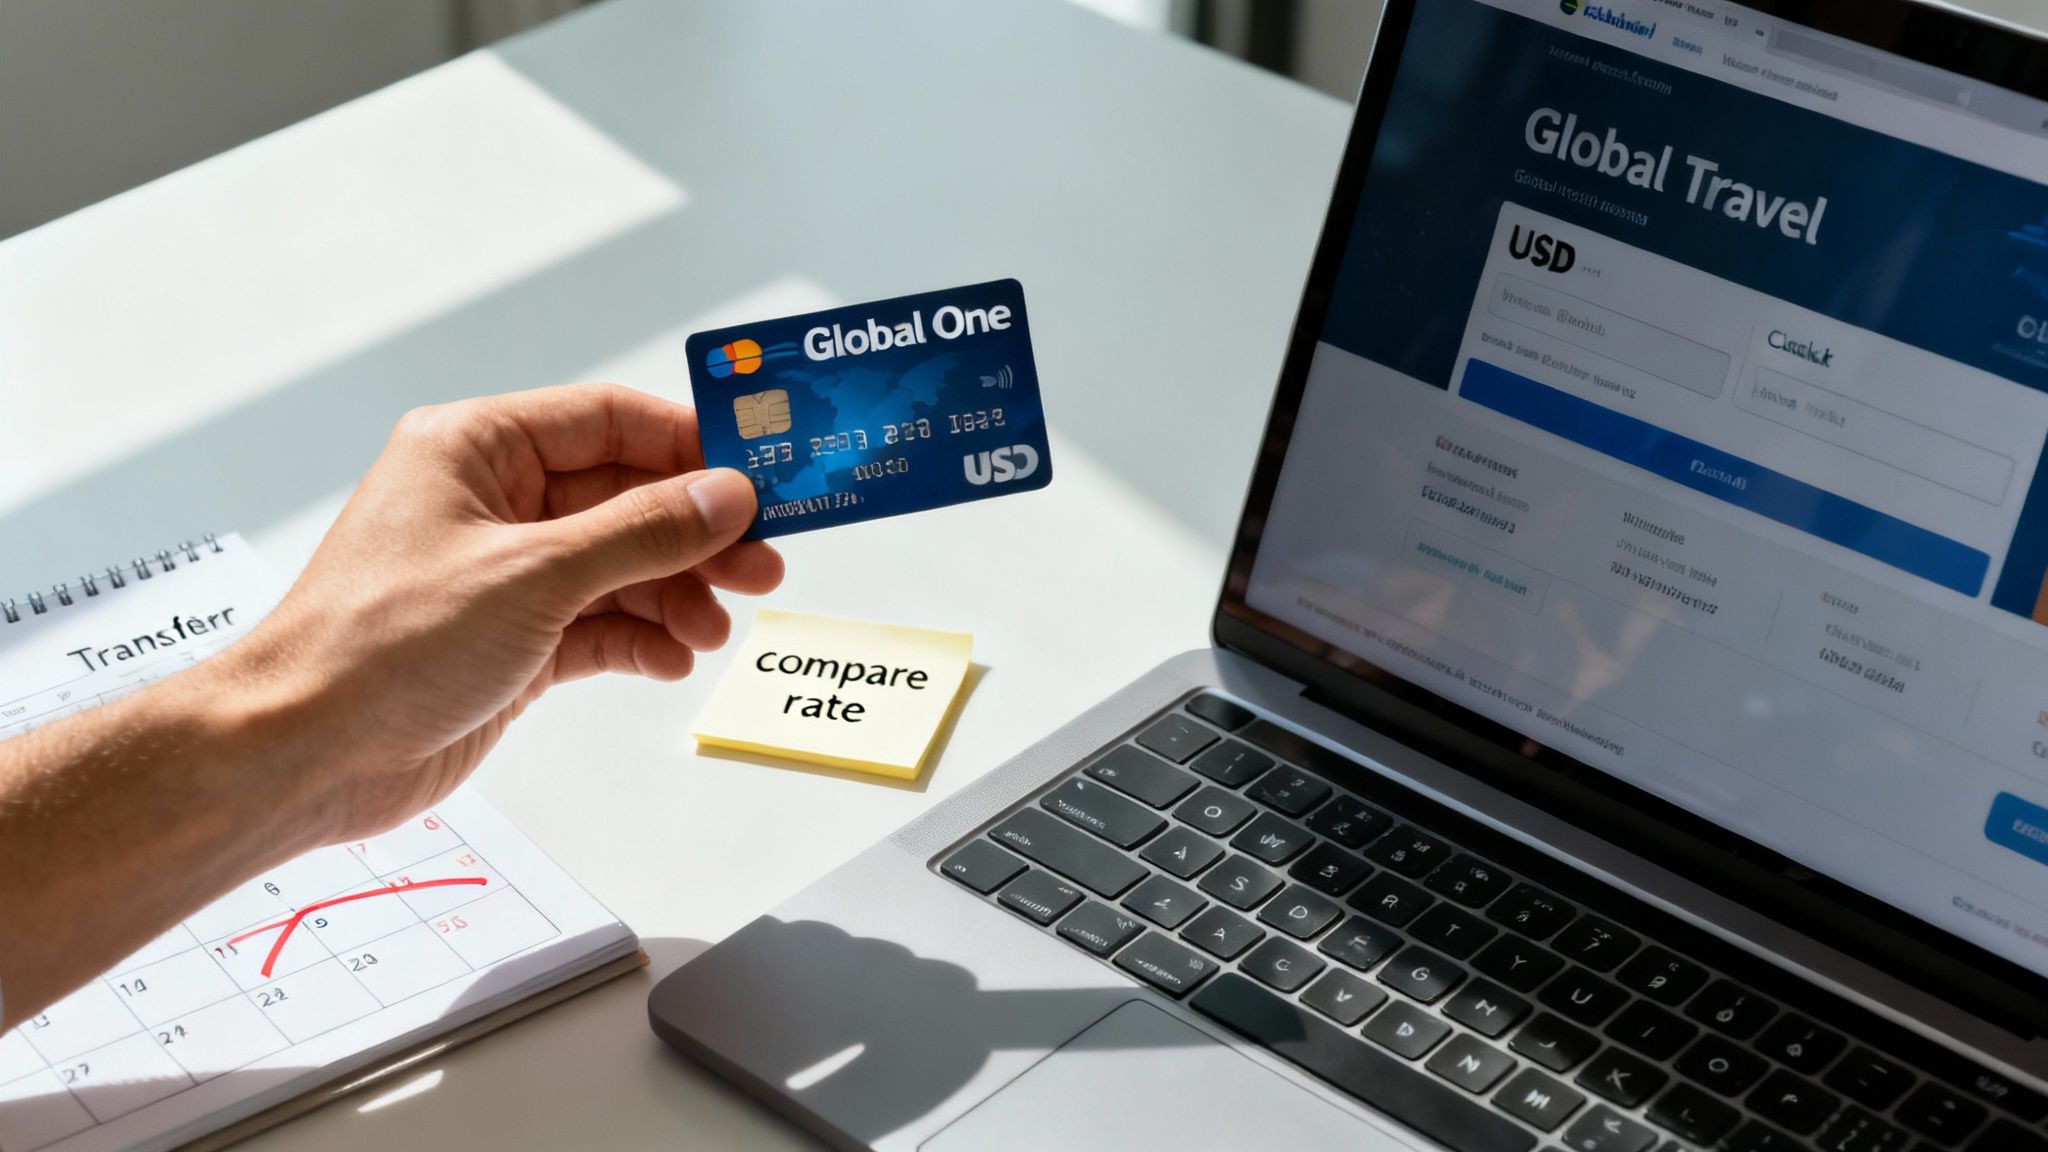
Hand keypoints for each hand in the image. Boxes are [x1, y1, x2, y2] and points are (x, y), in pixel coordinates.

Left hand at [217, 383, 781, 844]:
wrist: (304, 752)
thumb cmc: (377, 645)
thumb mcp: (533, 575)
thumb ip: (641, 534)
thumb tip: (725, 496)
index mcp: (476, 448)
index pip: (608, 422)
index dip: (690, 445)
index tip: (759, 473)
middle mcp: (491, 502)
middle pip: (626, 498)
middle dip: (695, 534)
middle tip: (762, 564)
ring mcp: (503, 573)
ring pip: (620, 566)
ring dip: (675, 595)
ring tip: (714, 628)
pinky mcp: (511, 639)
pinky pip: (599, 622)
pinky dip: (641, 638)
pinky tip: (671, 658)